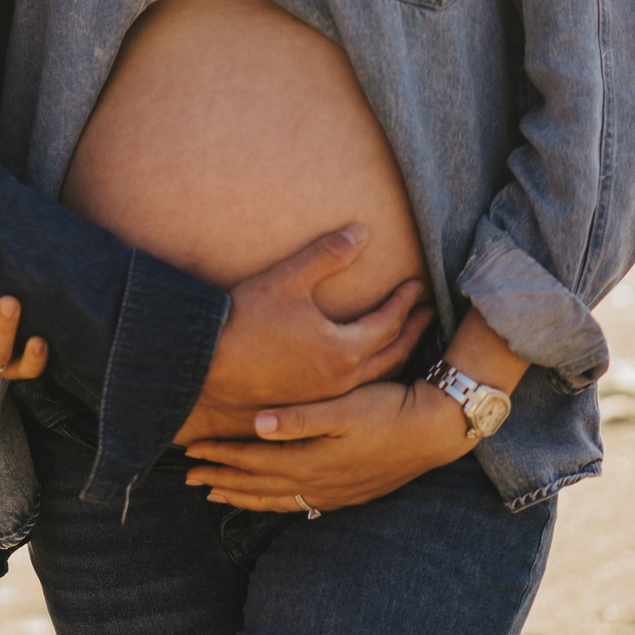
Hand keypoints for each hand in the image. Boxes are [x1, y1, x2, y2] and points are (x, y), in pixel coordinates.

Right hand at [172, 225, 429, 445]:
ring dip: (396, 355)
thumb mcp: (288, 279)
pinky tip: (362, 365)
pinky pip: (355, 389)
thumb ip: (327, 254)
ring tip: (404, 339)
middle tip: (428, 315)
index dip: (404, 302)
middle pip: (392, 355)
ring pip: (375, 377)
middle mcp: (341, 379)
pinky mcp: (307, 403)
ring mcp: (325, 396)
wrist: (206, 365)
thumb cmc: (245, 320)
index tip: (417, 286)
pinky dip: (372, 373)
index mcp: (343, 350)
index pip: (388, 323)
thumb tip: (362, 231)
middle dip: (414, 332)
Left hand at [182, 379, 471, 512]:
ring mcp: (334, 492)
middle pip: (258, 485)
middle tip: (189, 478)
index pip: (252, 460)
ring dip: (244, 496)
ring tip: (216, 494)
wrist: (432, 431)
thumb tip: (257, 425)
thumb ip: (299, 418)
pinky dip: (274, 503)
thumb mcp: (343, 408)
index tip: (191, 451)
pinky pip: (299, 504)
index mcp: (311, 460)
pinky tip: (268, 500)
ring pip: (277, 499)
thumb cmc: (386, 409)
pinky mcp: (348, 493)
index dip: (220, 455)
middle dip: (222, 480)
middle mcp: (318, 483)